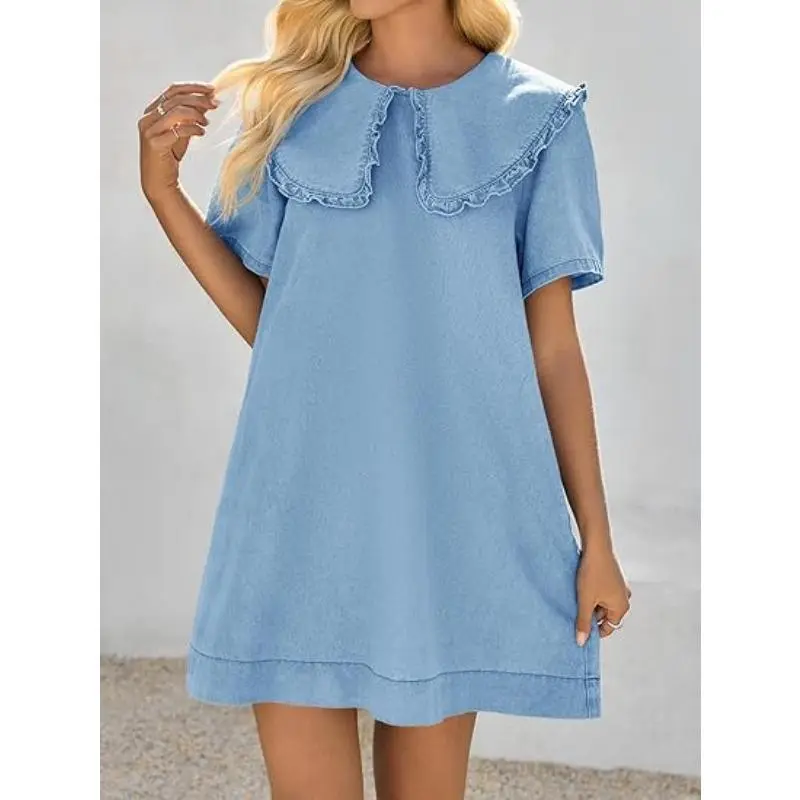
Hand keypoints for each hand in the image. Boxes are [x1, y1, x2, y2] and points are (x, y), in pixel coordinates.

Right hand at [138, 82, 218, 201]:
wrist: (160, 181)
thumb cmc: (170, 155)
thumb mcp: (182, 132)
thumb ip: (191, 116)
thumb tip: (208, 100)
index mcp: (152, 110)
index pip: (173, 90)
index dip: (193, 87)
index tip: (212, 89)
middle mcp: (147, 117)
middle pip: (176, 98)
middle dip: (198, 99)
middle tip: (215, 104)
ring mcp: (149, 130)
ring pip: (176, 111)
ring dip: (196, 114)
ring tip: (206, 123)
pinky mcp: (155, 143)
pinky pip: (178, 130)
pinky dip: (193, 128)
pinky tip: (201, 132)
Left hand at [575, 542, 630, 644]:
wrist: (595, 547)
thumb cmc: (593, 572)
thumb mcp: (585, 600)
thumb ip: (583, 622)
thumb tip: (581, 641)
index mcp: (621, 607)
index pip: (608, 628)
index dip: (594, 630)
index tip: (580, 628)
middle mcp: (624, 598)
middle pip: (606, 616)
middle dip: (592, 615)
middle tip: (577, 610)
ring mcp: (619, 588)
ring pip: (603, 604)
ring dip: (591, 603)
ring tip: (578, 597)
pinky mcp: (613, 579)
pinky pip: (603, 593)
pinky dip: (593, 594)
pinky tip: (582, 588)